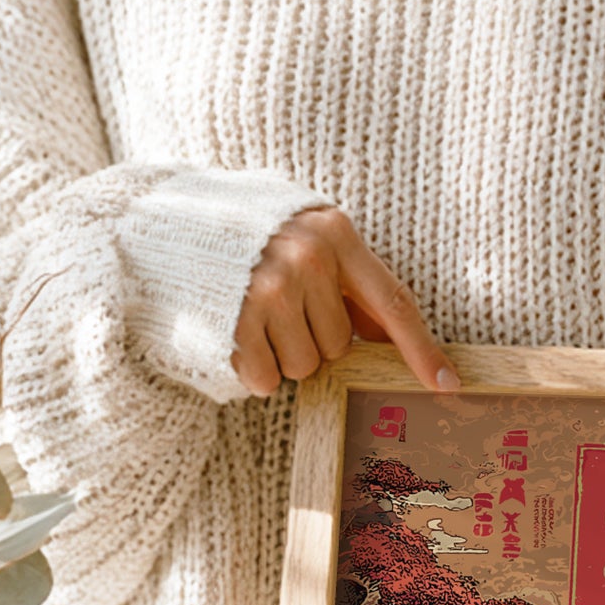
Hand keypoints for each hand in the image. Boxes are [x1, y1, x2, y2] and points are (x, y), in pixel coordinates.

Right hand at [232, 207, 459, 397]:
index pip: (393, 302)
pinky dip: (253, 370)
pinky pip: (267, 379)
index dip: (422, 348)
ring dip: (281, 356)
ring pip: (306, 367)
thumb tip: (388, 334)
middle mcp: (308, 259)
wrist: (156, 220)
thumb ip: (346, 278)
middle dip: (312, 339)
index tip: (447, 384)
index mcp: (335, 233)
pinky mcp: (236, 321)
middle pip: (340, 345)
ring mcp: (270, 290)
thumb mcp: (301, 235)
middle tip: (276, 309)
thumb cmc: (241, 233)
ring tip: (251, 317)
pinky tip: (233, 334)